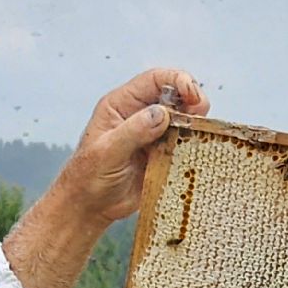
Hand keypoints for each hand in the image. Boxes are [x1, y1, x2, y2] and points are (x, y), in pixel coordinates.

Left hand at [3, 68, 208, 287]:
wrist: (89, 207)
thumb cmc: (88, 177)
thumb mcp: (107, 152)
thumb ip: (133, 131)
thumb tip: (162, 113)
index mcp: (121, 104)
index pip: (154, 80)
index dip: (177, 81)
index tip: (192, 95)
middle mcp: (139, 114)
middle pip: (175, 95)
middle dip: (192, 101)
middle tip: (199, 117)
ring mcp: (152, 134)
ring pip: (183, 118)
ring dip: (195, 123)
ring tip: (196, 135)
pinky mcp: (162, 154)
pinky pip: (183, 142)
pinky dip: (193, 143)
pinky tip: (194, 150)